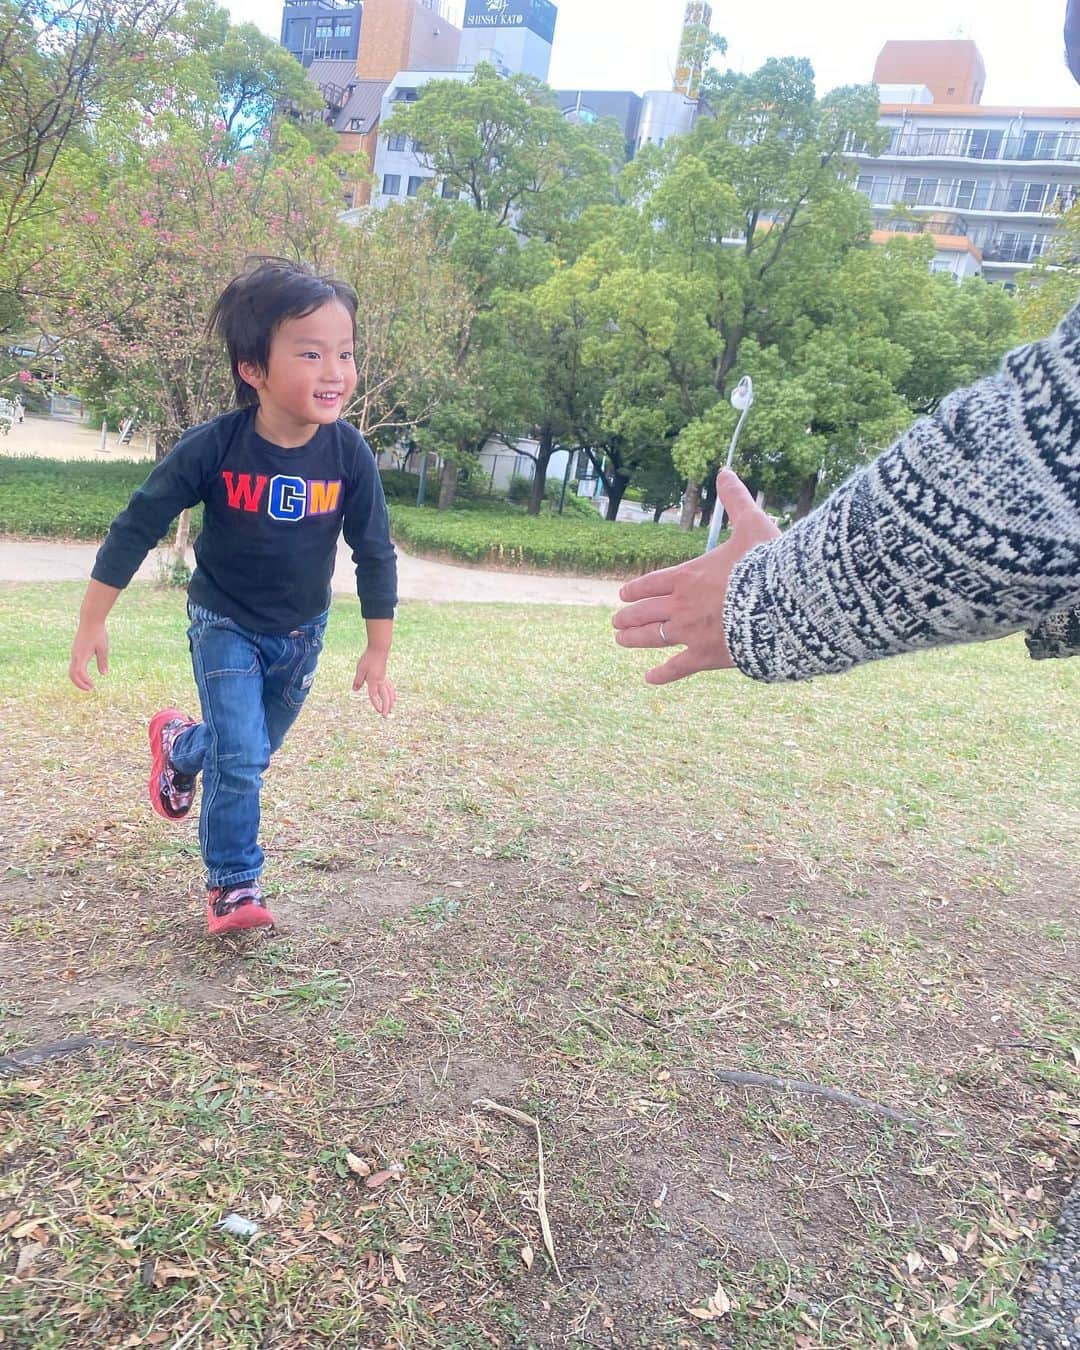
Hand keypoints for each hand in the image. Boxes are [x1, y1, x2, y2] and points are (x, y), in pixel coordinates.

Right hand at [69, 622, 108, 690]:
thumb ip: (103, 661)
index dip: (84, 682)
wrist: (90, 620)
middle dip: (79, 684)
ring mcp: (74, 653)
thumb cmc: (98, 633)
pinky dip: (78, 673)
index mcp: (82, 655)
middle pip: (72, 674)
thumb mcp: (103, 648)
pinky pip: (74, 665)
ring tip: (89, 684)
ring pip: (72, 670)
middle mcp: (75, 655)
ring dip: (78, 679)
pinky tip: (85, 675)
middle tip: (90, 689)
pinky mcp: (75, 651)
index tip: (92, 687)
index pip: (79, 673)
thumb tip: (104, 674)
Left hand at [353, 650, 395, 716]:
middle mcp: (380, 681)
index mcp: (373, 681)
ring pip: (389, 693)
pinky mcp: (384, 675)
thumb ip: (358, 681)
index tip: (378, 711)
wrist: (379, 649)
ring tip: (391, 709)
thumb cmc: (368, 658)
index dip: (376, 704)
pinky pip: (389, 688)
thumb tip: (355, 690)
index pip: (374, 695)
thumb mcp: (360, 669)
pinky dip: (391, 694)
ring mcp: (383, 678)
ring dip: (390, 702)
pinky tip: (392, 696)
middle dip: (386, 706)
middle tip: (386, 716)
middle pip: (385, 696)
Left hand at [612, 469, 780, 684]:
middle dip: (628, 616)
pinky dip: (662, 674)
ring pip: (652, 638)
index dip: (636, 589)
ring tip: (621, 640)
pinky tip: (649, 678)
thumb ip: (735, 500)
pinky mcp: (705, 656)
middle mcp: (681, 605)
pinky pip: (677, 668)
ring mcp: (690, 632)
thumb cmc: (769, 563)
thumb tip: (725, 470)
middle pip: (644, 612)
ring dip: (633, 639)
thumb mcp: (752, 524)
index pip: (651, 582)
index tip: (623, 594)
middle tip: (616, 621)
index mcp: (688, 575)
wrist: (784, 603)